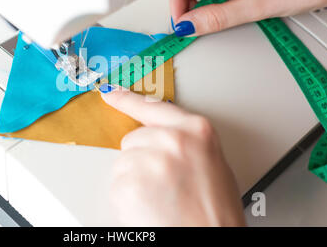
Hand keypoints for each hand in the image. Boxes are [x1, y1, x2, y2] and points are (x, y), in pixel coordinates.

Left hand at [101, 89, 244, 225]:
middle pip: (134, 140)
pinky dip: (127, 199)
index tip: (110, 93)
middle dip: (142, 159)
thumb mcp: (212, 163)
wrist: (211, 239)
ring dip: (134, 181)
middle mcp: (172, 140)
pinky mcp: (130, 184)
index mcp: (196, 131)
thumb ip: (186, 142)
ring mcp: (149, 161)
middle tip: (164, 184)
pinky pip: (117, 185)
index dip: (127, 100)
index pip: (153, 107)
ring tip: (160, 199)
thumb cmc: (217, 212)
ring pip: (123, 163)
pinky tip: (149, 207)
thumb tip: (158, 136)